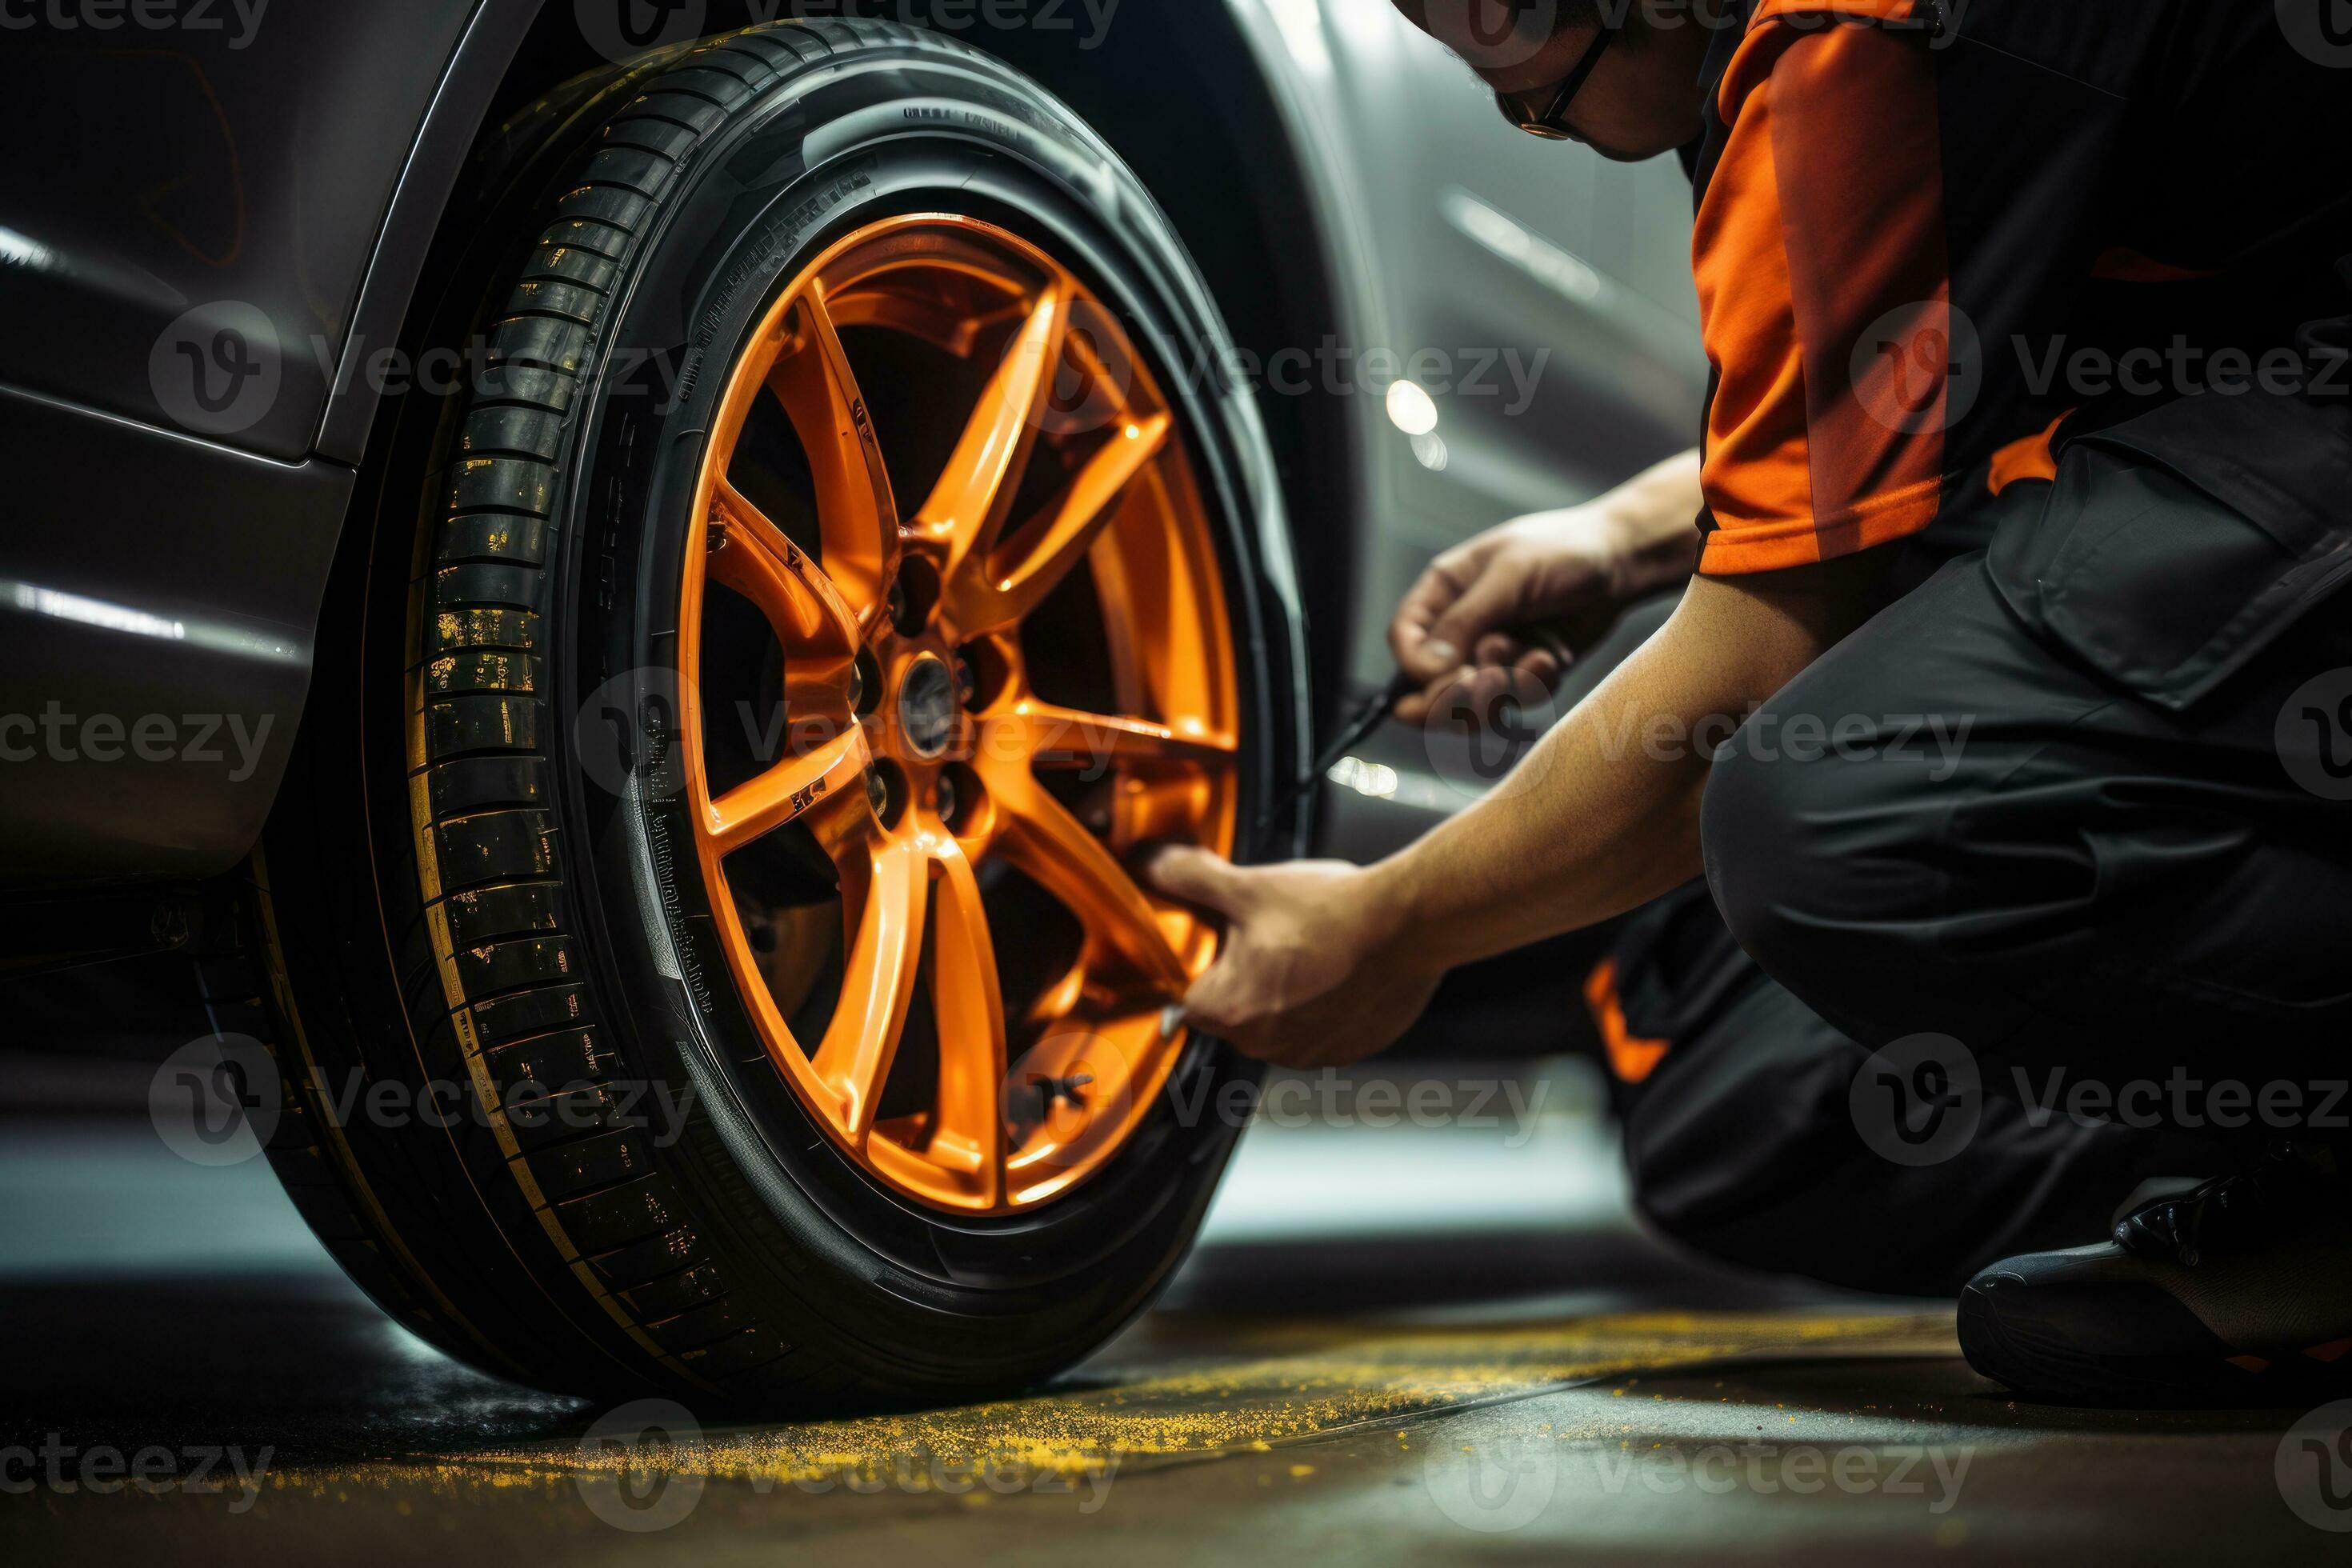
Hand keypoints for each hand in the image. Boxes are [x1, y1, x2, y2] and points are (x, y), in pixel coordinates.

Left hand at [1145, 847, 1443, 1069]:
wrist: (1408, 924)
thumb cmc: (1327, 911)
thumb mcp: (1248, 887)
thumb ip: (1190, 878)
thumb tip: (1149, 862)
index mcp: (1229, 1012)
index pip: (1189, 998)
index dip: (1203, 964)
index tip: (1223, 940)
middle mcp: (1265, 1046)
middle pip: (1234, 1011)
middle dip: (1245, 976)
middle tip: (1271, 934)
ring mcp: (1311, 1053)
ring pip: (1278, 1022)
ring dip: (1286, 994)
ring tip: (1310, 948)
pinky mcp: (1350, 1050)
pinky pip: (1321, 1030)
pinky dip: (1324, 1006)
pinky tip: (1339, 968)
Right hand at [1388, 506, 1638, 725]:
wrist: (1625, 559)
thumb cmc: (1565, 549)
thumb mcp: (1511, 575)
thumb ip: (1466, 620)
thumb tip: (1424, 668)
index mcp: (1444, 591)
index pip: (1405, 639)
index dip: (1415, 667)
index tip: (1445, 676)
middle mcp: (1463, 625)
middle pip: (1431, 683)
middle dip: (1456, 692)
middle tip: (1485, 684)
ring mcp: (1494, 651)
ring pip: (1472, 701)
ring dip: (1498, 693)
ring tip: (1528, 662)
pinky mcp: (1526, 670)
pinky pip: (1516, 699)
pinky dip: (1533, 685)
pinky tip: (1550, 656)